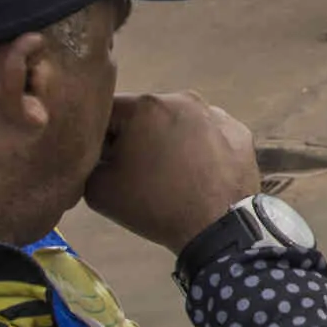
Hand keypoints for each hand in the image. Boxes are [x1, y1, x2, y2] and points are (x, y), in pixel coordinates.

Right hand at [86, 92, 260, 253]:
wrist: (218, 228)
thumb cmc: (154, 205)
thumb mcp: (97, 187)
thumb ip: (87, 160)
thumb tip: (96, 152)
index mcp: (147, 105)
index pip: (106, 112)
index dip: (96, 136)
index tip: (99, 160)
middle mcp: (185, 99)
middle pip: (144, 115)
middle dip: (133, 137)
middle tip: (132, 169)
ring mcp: (217, 114)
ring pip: (177, 123)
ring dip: (166, 141)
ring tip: (166, 175)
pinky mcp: (240, 132)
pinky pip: (207, 135)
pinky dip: (198, 149)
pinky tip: (194, 174)